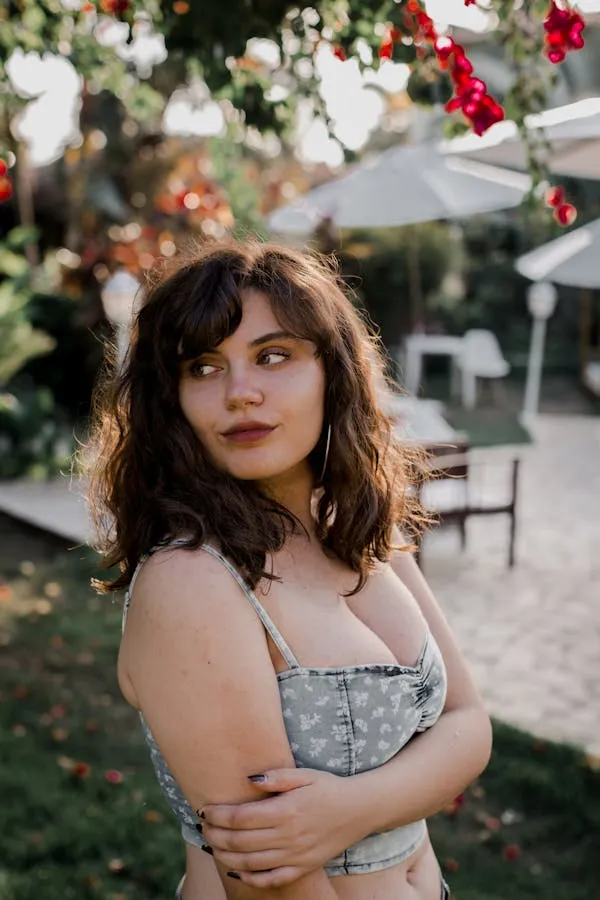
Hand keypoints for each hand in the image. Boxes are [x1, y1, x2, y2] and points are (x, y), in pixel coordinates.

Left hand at [201, 767, 361, 887]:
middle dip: (215, 834)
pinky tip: (236, 869)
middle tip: (202, 827)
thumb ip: (277, 776)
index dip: (218, 815)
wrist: (360, 809)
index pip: (241, 817)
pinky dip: (251, 878)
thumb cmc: (329, 787)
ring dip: (226, 855)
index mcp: (286, 810)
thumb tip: (249, 778)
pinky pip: (272, 879)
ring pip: (251, 862)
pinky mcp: (304, 866)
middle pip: (240, 841)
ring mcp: (296, 855)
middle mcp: (288, 836)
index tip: (204, 809)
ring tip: (211, 845)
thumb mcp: (305, 774)